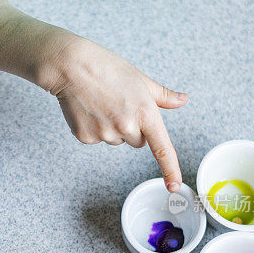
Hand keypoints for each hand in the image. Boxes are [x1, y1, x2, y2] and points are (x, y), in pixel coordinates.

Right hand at [0, 0, 185, 188]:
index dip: (170, 169)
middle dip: (133, 127)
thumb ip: (163, 95)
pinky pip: (98, 140)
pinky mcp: (86, 137)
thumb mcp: (140, 79)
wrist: (71, 66)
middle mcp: (126, 127)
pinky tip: (89, 110)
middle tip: (120, 105)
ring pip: (117, 141)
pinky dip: (95, 128)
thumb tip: (182, 100)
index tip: (174, 186)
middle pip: (138, 142)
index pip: (162, 148)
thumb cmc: (106, 68)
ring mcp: (105, 134)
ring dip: (113, 128)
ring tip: (102, 103)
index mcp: (144, 112)